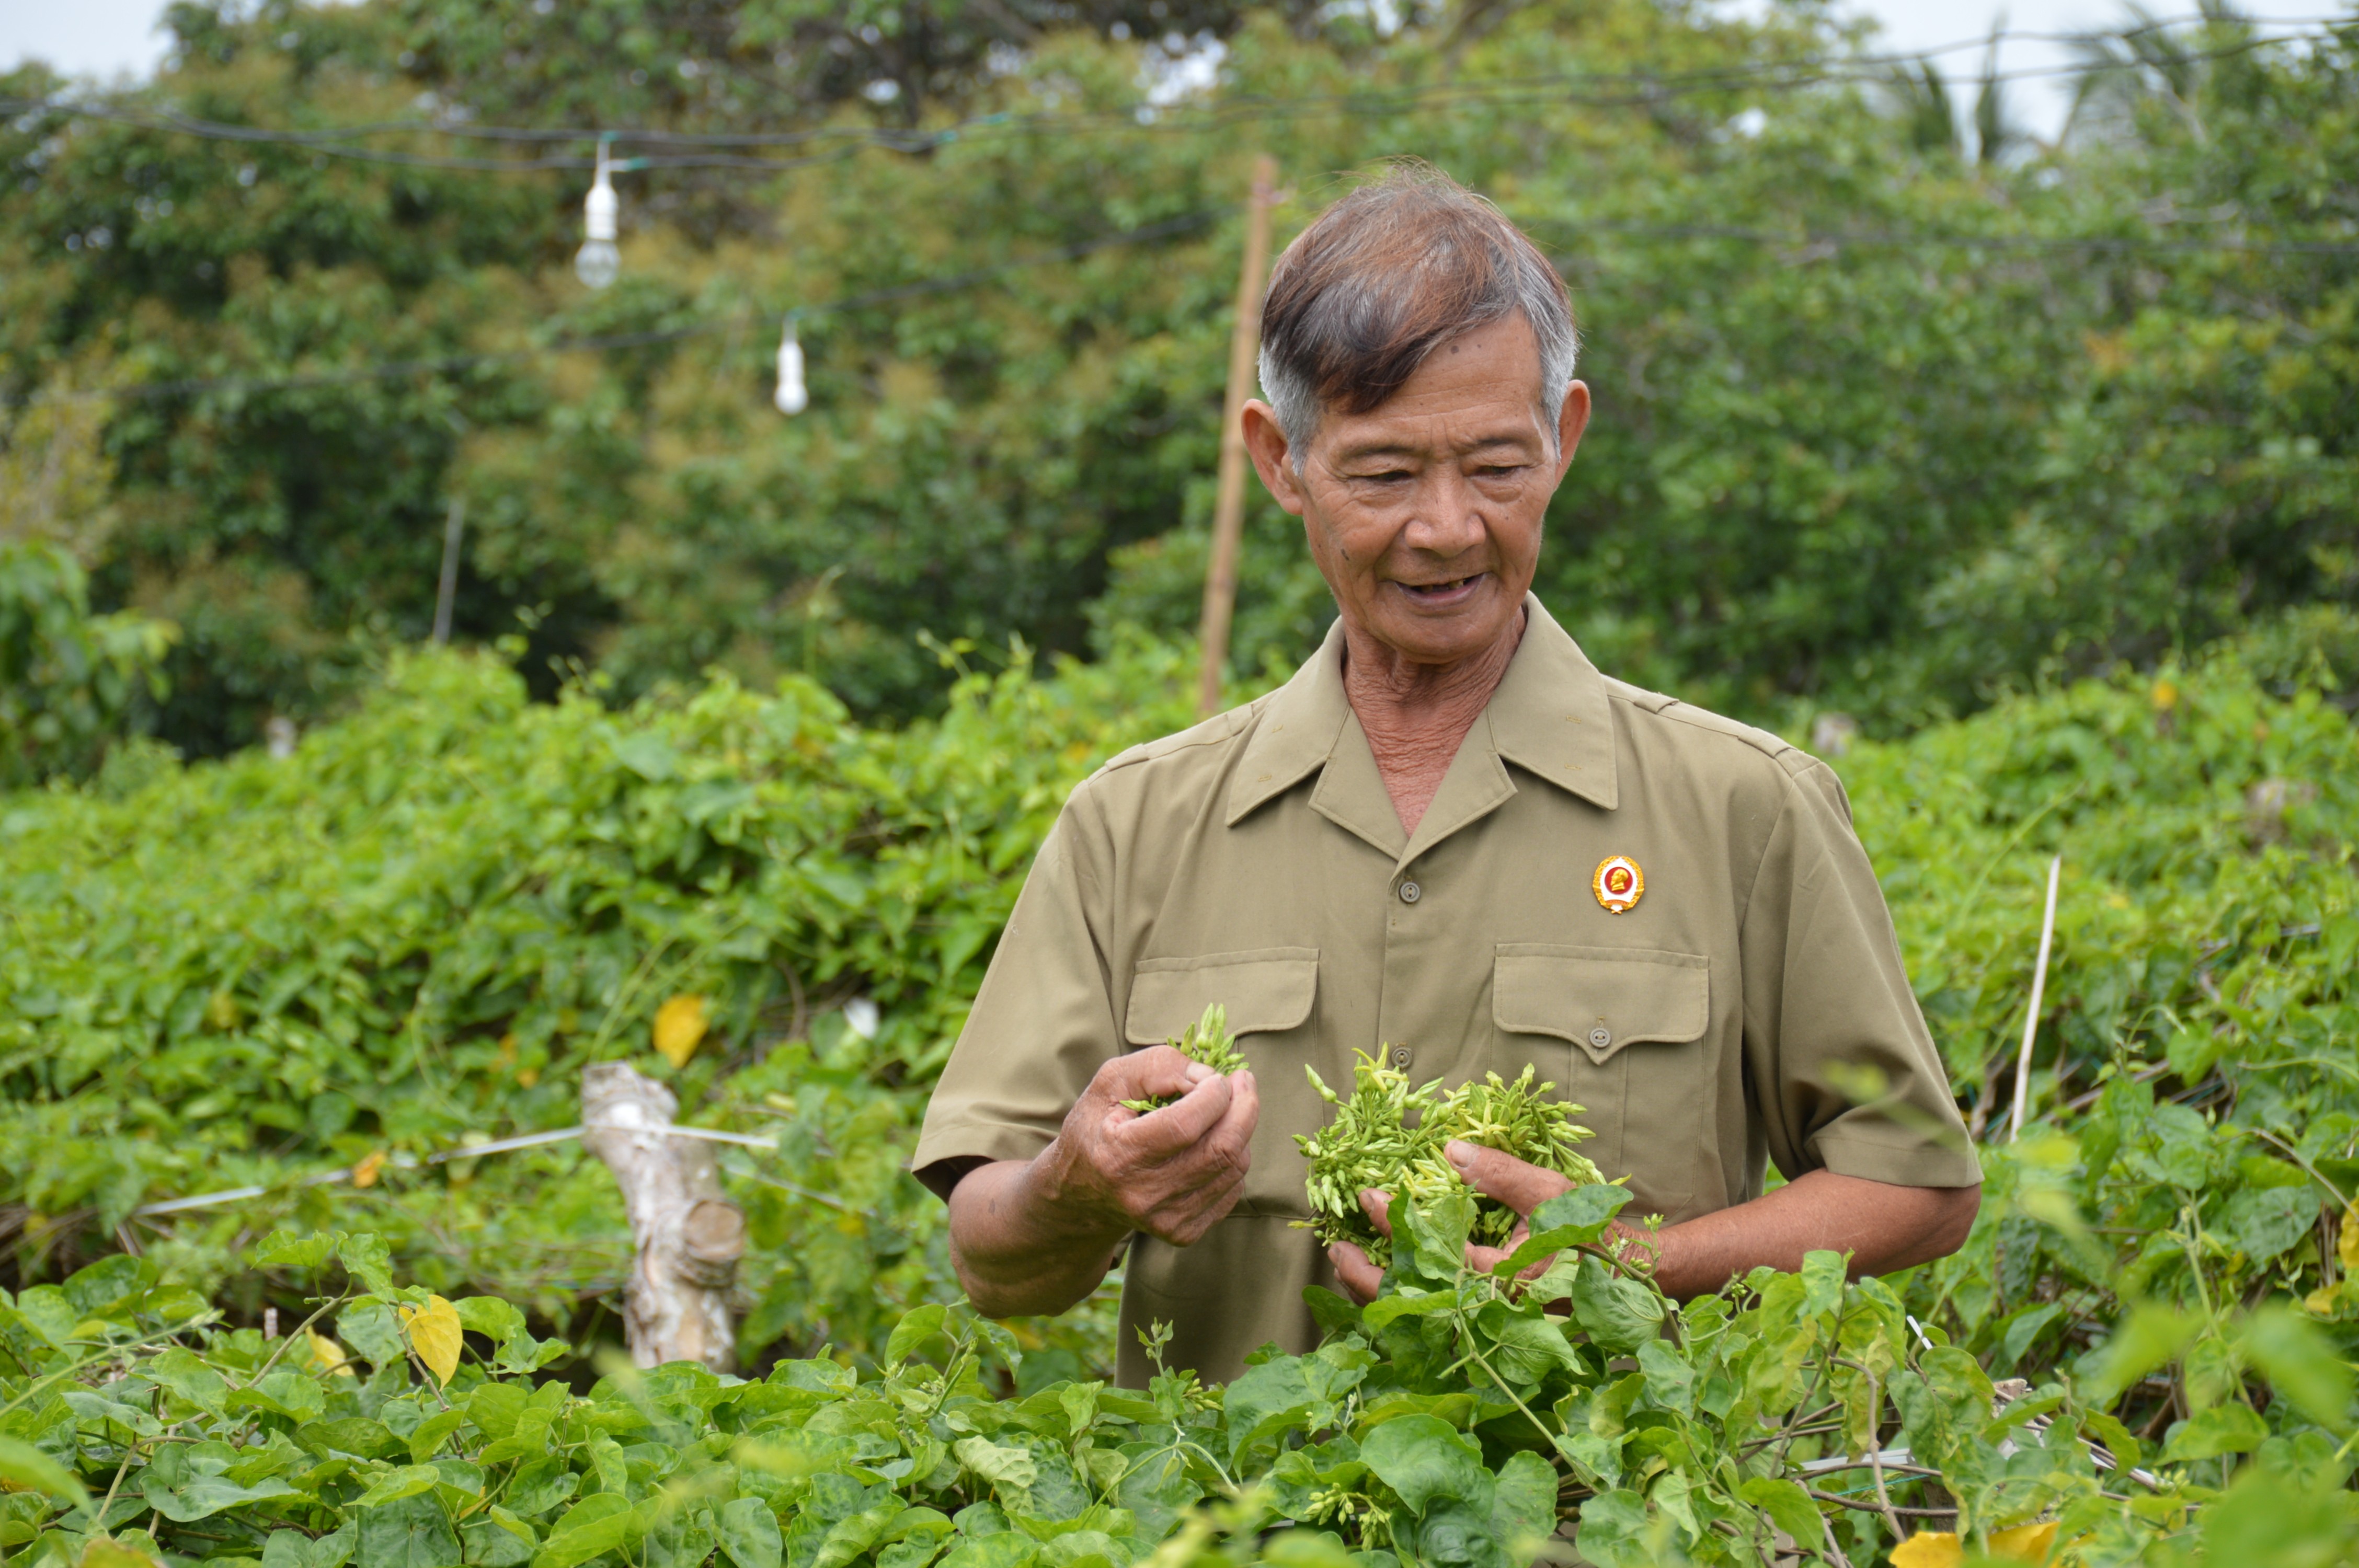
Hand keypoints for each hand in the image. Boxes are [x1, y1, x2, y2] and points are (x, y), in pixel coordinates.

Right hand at [1030, 1046, 1259, 1248]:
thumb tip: (1207, 1076)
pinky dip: (1233, 1157)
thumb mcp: (1111, 1083)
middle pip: (1221, 1149)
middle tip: (1243, 1081)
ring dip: (1239, 1129)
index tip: (1216, 1076)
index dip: (1212, 1094)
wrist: (1081, 1194)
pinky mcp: (1185, 1232)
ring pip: (1234, 1166)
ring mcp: (1168, 1219)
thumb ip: (1158, 1067)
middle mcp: (1145, 1195)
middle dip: (1244, 1106)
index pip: (1185, 1125)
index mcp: (1120, 1156)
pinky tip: (1209, 1145)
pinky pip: (1233, 1187)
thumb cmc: (1098, 1127)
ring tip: (1221, 1112)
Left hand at [1327, 1140, 1650, 1304]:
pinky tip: (1388, 1281)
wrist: (1630, 1281)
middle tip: (1335, 1248)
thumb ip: (1499, 1174)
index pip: (1429, 1253)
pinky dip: (1404, 1304)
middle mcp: (1485, 1312)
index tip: (1368, 1195)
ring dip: (1378, 1294)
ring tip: (1349, 1265)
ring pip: (1414, 1320)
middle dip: (1365, 1277)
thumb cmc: (1593, 1236)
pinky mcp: (1486, 1326)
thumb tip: (1450, 1150)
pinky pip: (1431, 1322)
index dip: (1393, 1223)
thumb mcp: (1550, 1196)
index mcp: (1499, 1281)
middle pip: (1408, 1304)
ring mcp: (1484, 1324)